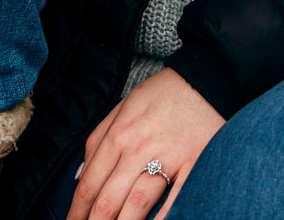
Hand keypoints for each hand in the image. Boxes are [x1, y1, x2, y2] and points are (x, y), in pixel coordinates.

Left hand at [68, 69, 223, 219]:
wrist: (207, 78)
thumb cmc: (163, 93)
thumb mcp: (123, 106)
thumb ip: (98, 139)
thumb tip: (79, 175)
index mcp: (119, 134)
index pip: (89, 183)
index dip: (76, 212)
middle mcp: (139, 148)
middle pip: (108, 199)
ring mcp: (168, 158)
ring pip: (136, 203)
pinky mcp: (194, 164)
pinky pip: (175, 199)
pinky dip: (163, 218)